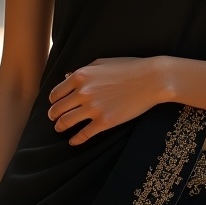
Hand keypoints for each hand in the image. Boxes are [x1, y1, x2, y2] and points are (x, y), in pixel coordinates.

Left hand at [48, 56, 166, 145]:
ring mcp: (93, 108)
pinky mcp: (105, 122)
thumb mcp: (101, 63)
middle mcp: (83, 92)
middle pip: (57, 109)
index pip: (56, 93)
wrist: (151, 79)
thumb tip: (67, 78)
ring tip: (60, 129)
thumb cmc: (129, 68)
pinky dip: (75, 140)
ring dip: (60, 127)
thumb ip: (82, 70)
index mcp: (81, 76)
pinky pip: (83, 134)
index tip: (55, 105)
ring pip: (66, 122)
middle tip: (54, 119)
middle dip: (53, 116)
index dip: (53, 101)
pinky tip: (73, 141)